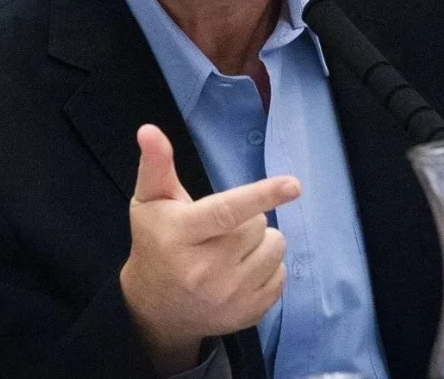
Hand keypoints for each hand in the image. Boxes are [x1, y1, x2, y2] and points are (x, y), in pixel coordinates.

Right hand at [120, 124, 300, 374]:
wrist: (156, 308)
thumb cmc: (156, 242)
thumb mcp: (149, 200)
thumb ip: (156, 164)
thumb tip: (149, 130)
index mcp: (181, 235)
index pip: (226, 212)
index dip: (261, 195)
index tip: (294, 185)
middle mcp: (205, 270)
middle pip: (257, 226)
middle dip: (247, 220)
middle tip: (221, 229)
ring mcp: (228, 296)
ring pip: (275, 248)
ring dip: (261, 243)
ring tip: (232, 249)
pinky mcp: (248, 314)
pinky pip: (282, 276)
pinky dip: (267, 268)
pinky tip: (240, 271)